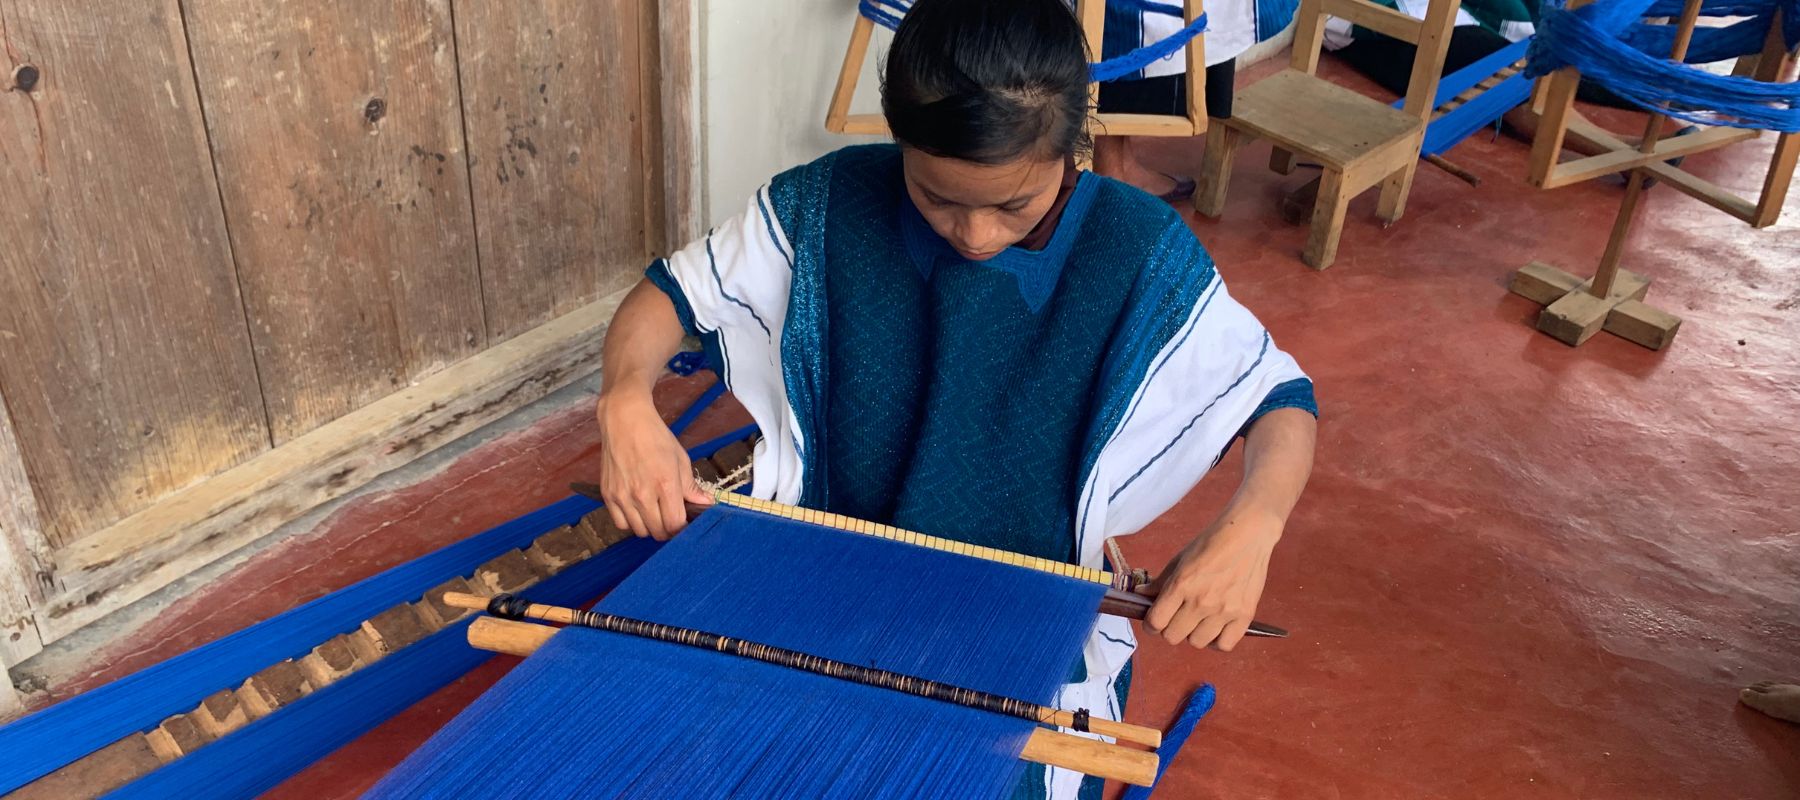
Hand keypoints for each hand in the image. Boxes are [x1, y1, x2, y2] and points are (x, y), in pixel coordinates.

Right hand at [594, 389, 712, 540]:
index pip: (675, 525)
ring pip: (640, 531)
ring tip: (654, 512)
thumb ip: (691, 486)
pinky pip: (621, 524)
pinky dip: (630, 522)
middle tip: (670, 517)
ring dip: (650, 527)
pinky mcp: (608, 495)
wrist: (625, 420)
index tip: (685, 522)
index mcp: (665, 485)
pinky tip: (637, 510)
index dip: (683, 528)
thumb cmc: (656, 437)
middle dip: (668, 529)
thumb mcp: (680, 459)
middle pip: (658, 532)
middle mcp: (642, 495)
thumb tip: (706, 503)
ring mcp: (623, 496)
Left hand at [1143, 507, 1283, 651]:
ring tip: (1198, 621)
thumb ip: (1161, 582)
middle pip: (1173, 636)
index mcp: (1181, 585)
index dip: (1150, 624)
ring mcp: (1224, 611)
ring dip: (1193, 634)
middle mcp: (1201, 602)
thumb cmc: (1211, 543)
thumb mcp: (1180, 559)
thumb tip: (1141, 595)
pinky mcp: (1245, 615)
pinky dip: (1217, 641)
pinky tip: (1215, 628)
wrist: (1248, 534)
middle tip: (1176, 618)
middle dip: (1170, 629)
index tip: (1154, 621)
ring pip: (1197, 643)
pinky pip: (1224, 645)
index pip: (1155, 622)